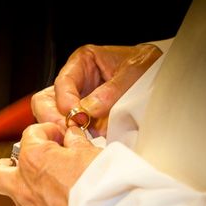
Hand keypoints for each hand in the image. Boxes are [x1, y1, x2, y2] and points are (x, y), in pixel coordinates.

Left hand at [0, 123, 100, 205]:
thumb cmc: (104, 185)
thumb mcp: (93, 153)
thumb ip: (76, 143)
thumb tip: (71, 137)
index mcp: (34, 159)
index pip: (29, 135)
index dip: (45, 133)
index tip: (58, 139)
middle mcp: (22, 187)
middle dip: (3, 166)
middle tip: (20, 166)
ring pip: (14, 201)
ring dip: (28, 195)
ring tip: (54, 196)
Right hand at [32, 44, 161, 135]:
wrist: (160, 74)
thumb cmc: (147, 66)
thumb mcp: (134, 72)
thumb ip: (111, 91)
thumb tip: (87, 111)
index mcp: (82, 62)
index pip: (62, 83)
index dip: (65, 101)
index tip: (75, 116)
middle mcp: (74, 82)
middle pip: (45, 102)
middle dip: (53, 119)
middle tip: (67, 133)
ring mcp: (75, 102)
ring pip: (52, 118)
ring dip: (61, 130)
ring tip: (77, 139)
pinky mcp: (81, 119)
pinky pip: (67, 129)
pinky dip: (72, 138)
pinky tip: (83, 143)